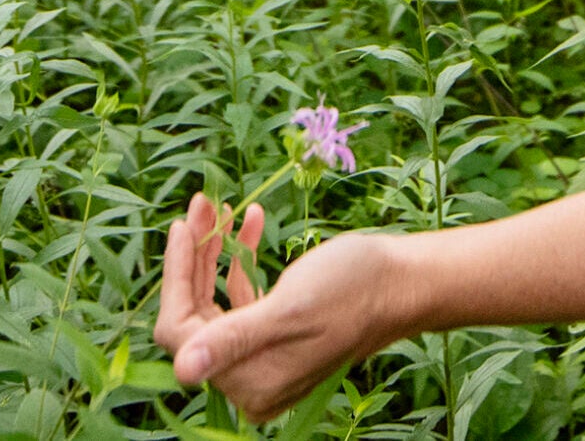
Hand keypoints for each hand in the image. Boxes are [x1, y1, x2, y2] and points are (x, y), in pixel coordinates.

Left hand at [153, 192, 418, 421]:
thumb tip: (182, 372)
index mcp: (250, 380)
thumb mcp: (290, 308)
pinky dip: (243, 260)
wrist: (407, 282)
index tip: (183, 225)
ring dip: (216, 254)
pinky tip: (254, 222)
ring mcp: (265, 358)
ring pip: (216, 303)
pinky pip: (243, 299)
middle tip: (201, 204)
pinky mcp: (279, 337)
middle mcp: (252, 378)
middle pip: (196, 316)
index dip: (177, 277)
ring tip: (222, 209)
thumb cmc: (355, 290)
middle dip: (195, 258)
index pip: (183, 332)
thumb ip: (233, 339)